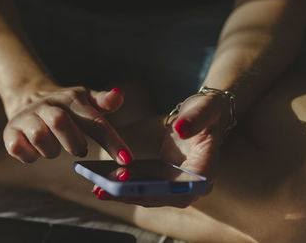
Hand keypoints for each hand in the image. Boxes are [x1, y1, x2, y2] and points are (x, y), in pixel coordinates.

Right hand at [2, 83, 132, 163]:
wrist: (29, 97)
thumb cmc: (67, 106)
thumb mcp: (87, 100)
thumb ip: (104, 101)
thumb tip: (119, 96)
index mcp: (72, 99)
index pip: (95, 121)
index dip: (112, 141)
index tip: (127, 160)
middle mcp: (48, 105)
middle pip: (60, 122)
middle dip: (74, 143)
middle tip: (79, 149)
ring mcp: (27, 117)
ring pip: (39, 136)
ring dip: (52, 150)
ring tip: (55, 147)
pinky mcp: (10, 131)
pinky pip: (18, 148)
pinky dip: (30, 155)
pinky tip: (36, 149)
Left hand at [93, 94, 228, 206]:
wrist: (203, 115)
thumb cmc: (206, 110)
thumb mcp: (204, 109)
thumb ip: (195, 120)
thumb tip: (181, 129)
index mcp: (206, 169)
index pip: (182, 188)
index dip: (158, 191)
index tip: (134, 189)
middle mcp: (193, 183)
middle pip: (162, 196)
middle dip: (133, 194)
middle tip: (106, 190)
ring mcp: (178, 183)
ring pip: (150, 194)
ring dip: (125, 194)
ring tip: (99, 190)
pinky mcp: (165, 178)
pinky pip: (145, 186)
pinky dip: (127, 186)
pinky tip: (105, 184)